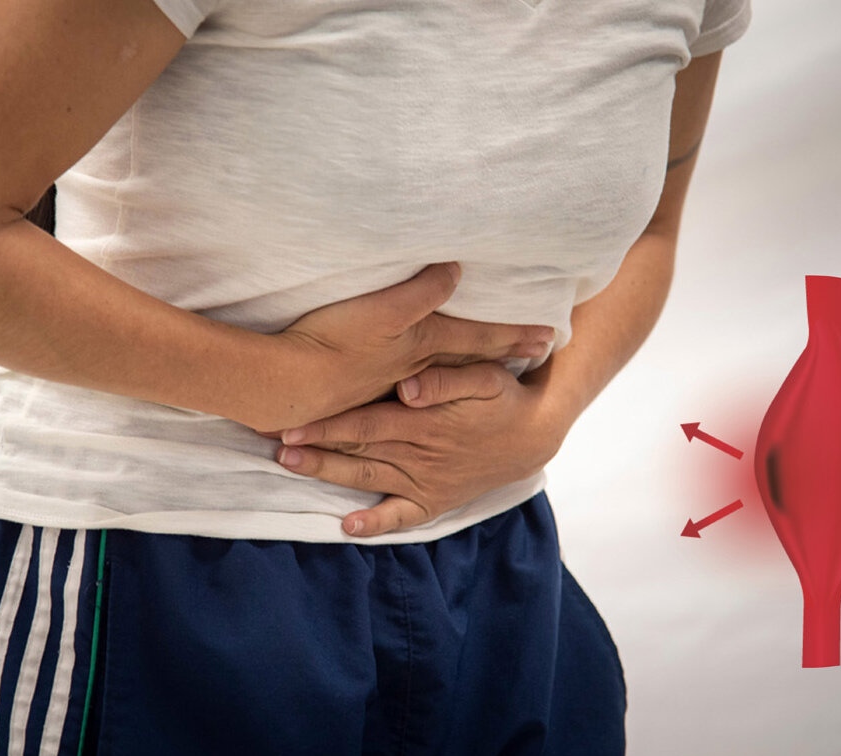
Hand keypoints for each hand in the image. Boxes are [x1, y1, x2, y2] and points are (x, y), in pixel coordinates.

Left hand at [255, 360, 572, 536]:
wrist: (533, 434)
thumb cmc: (502, 395)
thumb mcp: (484, 376)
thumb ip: (444, 379)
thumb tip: (407, 388)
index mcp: (424, 421)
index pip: (366, 421)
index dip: (328, 422)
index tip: (292, 420)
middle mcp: (418, 454)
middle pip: (357, 448)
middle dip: (314, 447)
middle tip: (276, 445)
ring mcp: (423, 480)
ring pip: (367, 477)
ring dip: (328, 473)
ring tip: (291, 467)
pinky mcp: (432, 500)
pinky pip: (401, 517)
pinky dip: (376, 524)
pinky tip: (348, 527)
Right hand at [256, 261, 555, 431]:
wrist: (290, 388)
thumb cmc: (334, 343)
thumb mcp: (384, 309)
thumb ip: (422, 290)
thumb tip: (457, 269)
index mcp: (423, 345)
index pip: (479, 338)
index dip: (513, 334)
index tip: (550, 336)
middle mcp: (416, 371)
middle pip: (470, 361)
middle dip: (504, 355)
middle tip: (540, 353)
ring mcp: (393, 389)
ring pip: (446, 380)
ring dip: (474, 375)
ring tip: (500, 374)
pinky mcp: (366, 401)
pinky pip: (416, 396)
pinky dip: (433, 395)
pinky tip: (430, 394)